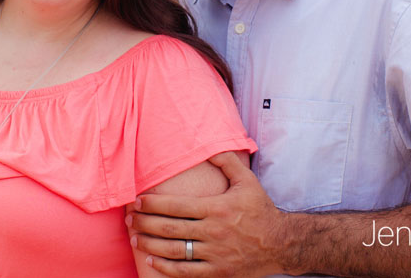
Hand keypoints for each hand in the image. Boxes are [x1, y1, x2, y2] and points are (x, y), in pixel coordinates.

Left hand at [128, 152, 285, 276]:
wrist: (281, 242)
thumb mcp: (247, 180)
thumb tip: (208, 146)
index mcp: (216, 208)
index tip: (137, 202)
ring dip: (150, 245)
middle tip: (129, 220)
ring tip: (135, 239)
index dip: (153, 204)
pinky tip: (152, 261)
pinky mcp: (218, 271)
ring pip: (174, 251)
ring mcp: (214, 253)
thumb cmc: (260, 209)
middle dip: (144, 224)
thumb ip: (227, 161)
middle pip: (169, 228)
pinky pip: (186, 272)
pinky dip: (166, 268)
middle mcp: (213, 231)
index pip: (176, 205)